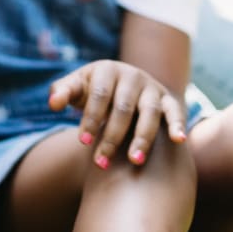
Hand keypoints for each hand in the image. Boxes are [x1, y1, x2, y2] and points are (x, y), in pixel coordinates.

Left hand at [48, 60, 186, 169]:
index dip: (90, 117)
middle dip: (111, 136)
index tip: (83, 142)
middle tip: (101, 162)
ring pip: (149, 112)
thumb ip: (62, 92)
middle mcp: (132, 76)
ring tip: (134, 161)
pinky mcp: (167, 98)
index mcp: (107, 69)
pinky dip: (178, 124)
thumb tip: (53, 104)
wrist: (121, 84)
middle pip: (122, 108)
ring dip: (142, 137)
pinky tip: (179, 140)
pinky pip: (175, 111)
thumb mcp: (76, 87)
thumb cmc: (92, 89)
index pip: (98, 95)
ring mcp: (151, 87)